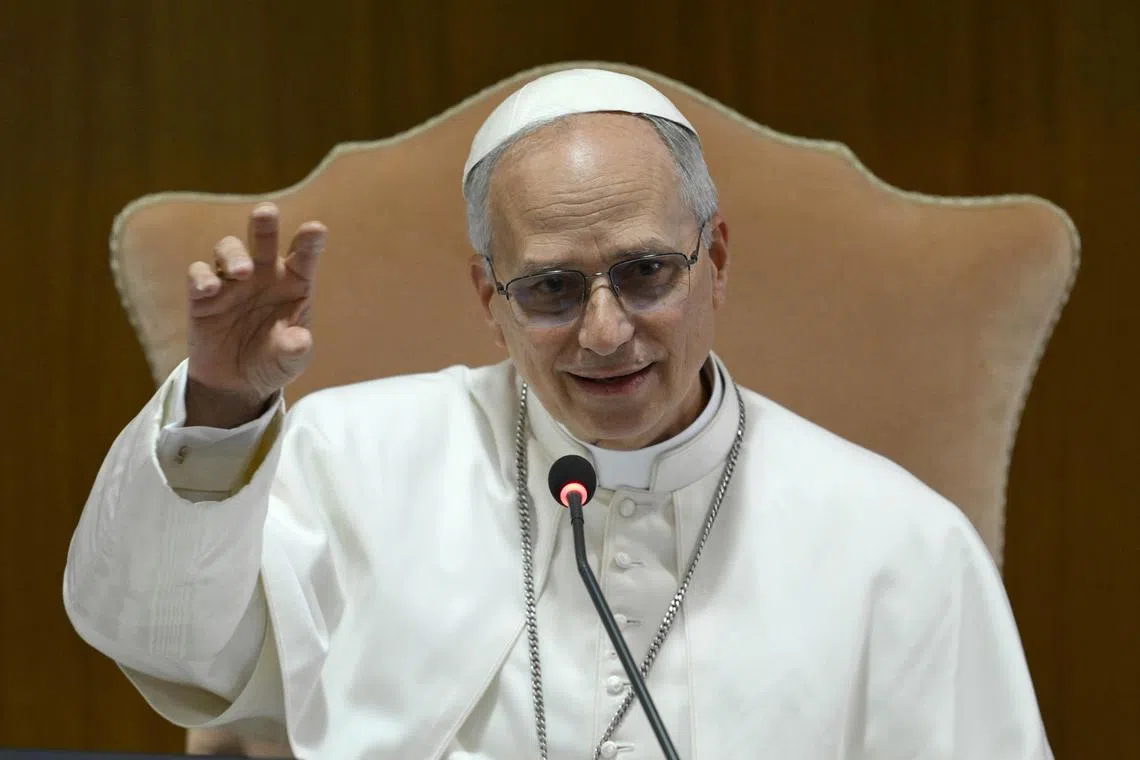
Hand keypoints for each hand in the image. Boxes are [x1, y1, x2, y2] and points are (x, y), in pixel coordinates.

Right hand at [184, 202, 325, 427]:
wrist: (237, 383)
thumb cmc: (273, 361)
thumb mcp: (290, 361)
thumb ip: (296, 349)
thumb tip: (299, 340)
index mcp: (294, 283)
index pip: (304, 255)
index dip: (310, 240)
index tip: (316, 229)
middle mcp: (264, 274)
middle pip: (264, 239)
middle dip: (264, 223)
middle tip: (266, 212)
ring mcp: (232, 281)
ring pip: (229, 249)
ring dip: (234, 254)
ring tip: (242, 272)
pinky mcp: (203, 296)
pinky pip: (199, 275)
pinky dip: (202, 277)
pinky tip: (210, 288)